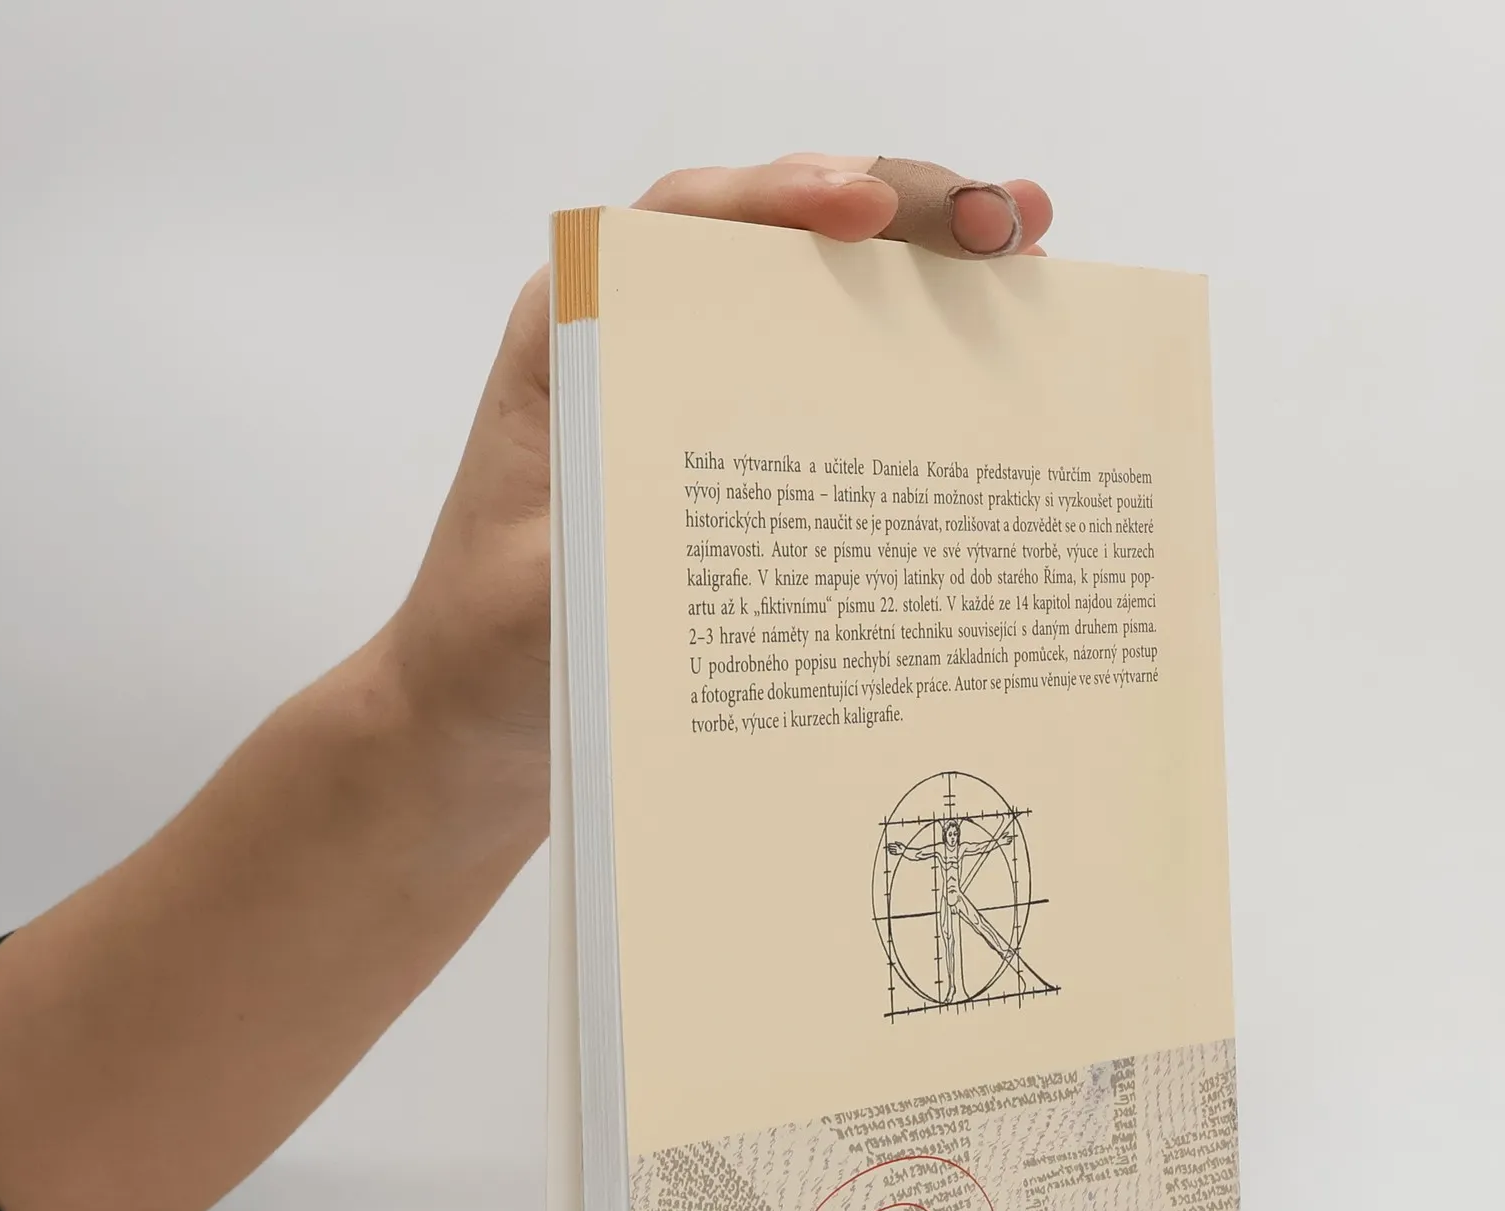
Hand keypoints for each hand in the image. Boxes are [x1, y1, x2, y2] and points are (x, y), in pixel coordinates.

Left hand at [383, 153, 1053, 826]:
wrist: (474, 721)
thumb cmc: (484, 649)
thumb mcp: (538, 595)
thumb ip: (610, 538)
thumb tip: (726, 510)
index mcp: (572, 343)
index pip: (680, 227)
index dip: (779, 196)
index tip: (866, 206)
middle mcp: (642, 348)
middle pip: (779, 243)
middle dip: (901, 215)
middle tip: (1008, 229)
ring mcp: (699, 400)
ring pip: (821, 303)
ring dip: (928, 275)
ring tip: (1031, 262)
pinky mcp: (740, 461)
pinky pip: (834, 392)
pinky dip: (913, 370)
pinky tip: (993, 365)